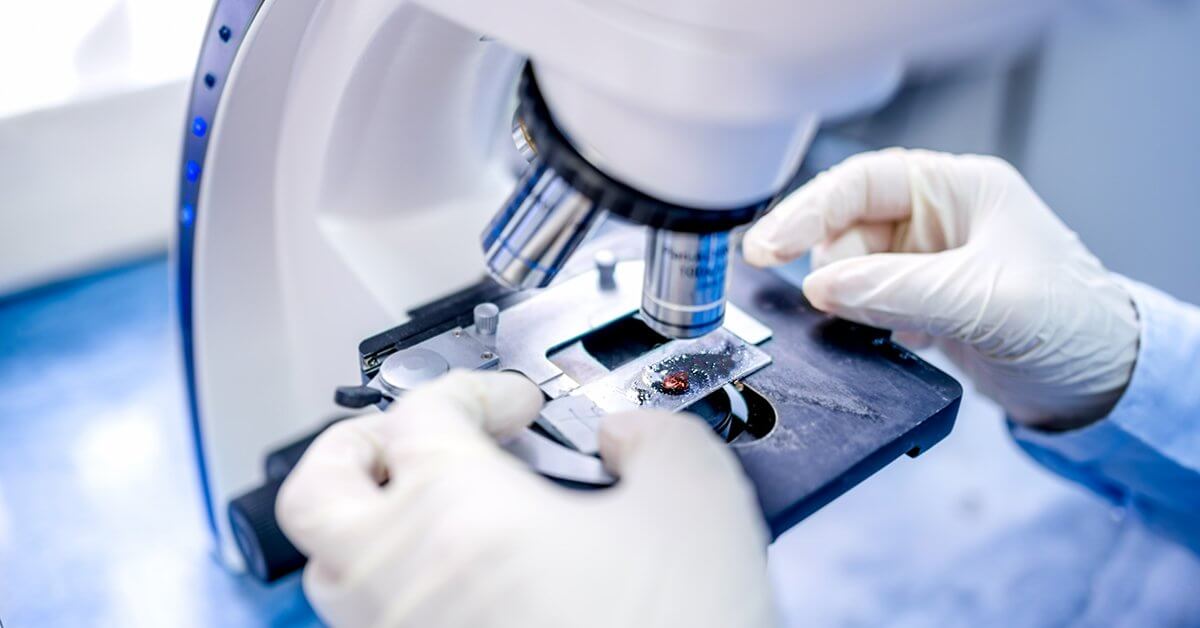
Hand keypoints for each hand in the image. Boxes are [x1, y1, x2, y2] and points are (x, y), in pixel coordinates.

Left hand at [276, 370, 774, 627]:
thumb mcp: (698, 504)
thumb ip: (659, 437)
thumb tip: (628, 436)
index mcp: (457, 512)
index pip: (422, 410)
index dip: (474, 388)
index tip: (514, 404)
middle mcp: (402, 578)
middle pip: (316, 487)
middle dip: (358, 444)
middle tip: (411, 438)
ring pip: (330, 568)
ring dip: (366, 523)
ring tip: (424, 511)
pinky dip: (393, 591)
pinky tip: (458, 589)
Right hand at [744, 148, 1137, 429]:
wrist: (1098, 385)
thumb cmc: (1071, 323)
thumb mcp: (983, 300)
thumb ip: (897, 290)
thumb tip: (820, 287)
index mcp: (957, 188)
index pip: (860, 183)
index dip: (807, 210)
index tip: (767, 246)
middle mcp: (936, 217)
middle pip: (844, 227)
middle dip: (830, 266)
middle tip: (821, 301)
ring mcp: (924, 261)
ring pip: (848, 270)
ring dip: (847, 300)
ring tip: (885, 327)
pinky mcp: (918, 301)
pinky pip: (863, 303)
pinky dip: (860, 322)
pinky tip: (892, 339)